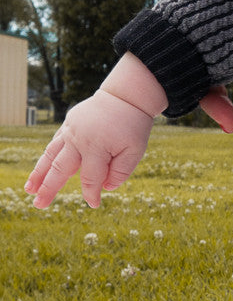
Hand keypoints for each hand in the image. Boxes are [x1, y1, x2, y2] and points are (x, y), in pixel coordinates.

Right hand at [24, 91, 154, 208]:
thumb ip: (121, 171)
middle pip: (60, 169)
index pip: (90, 178)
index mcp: (96, 147)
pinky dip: (47, 157)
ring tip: (29, 189)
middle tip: (38, 205)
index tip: (94, 204)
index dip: (92, 193)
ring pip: (51, 156)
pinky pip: (55, 143)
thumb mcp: (135, 150)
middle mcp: (78, 139)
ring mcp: (71, 130)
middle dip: (49, 189)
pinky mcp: (69, 124)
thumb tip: (106, 187)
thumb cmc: (133, 125)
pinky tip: (41, 169)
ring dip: (39, 173)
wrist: (125, 96)